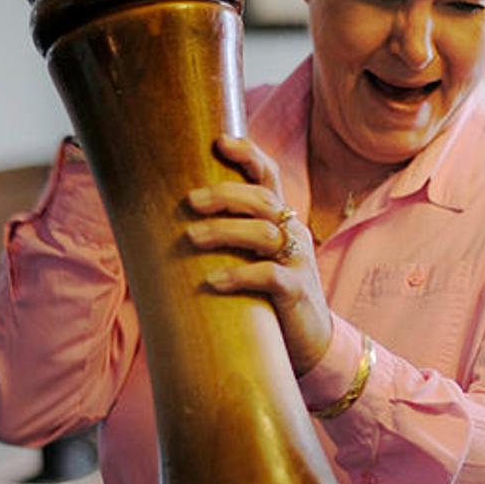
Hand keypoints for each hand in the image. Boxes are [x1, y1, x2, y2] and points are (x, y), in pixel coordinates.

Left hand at [188, 136, 333, 375]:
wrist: (311, 342)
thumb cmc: (270, 296)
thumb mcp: (254, 257)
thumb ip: (231, 236)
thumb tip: (173, 221)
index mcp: (281, 219)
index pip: (269, 176)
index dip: (249, 155)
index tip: (220, 141)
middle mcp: (293, 233)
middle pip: (263, 200)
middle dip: (225, 195)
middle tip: (191, 201)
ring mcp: (298, 261)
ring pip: (264, 233)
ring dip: (225, 232)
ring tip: (191, 238)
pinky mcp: (296, 292)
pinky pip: (270, 275)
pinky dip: (239, 275)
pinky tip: (213, 281)